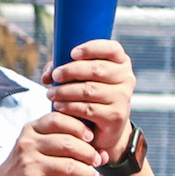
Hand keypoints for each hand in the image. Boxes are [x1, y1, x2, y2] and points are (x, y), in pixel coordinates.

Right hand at [0, 113, 102, 175]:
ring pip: (70, 166)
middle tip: (97, 161)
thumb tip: (102, 154)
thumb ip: (65, 144)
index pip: (58, 120)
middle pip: (68, 143)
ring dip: (88, 174)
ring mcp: (30, 165)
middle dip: (89, 153)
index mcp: (31, 130)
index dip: (79, 127)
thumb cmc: (27, 167)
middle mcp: (29, 145)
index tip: (91, 137)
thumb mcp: (38, 147)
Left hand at [43, 39, 136, 164]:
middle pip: (97, 69)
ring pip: (89, 90)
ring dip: (65, 91)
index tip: (72, 53)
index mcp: (121, 62)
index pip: (112, 49)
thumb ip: (63, 69)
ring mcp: (123, 97)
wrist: (107, 127)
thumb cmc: (92, 95)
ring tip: (51, 94)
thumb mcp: (82, 77)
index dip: (92, 48)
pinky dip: (70, 107)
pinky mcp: (116, 115)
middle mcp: (126, 78)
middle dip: (71, 71)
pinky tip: (59, 106)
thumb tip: (48, 75)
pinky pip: (88, 108)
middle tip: (55, 76)